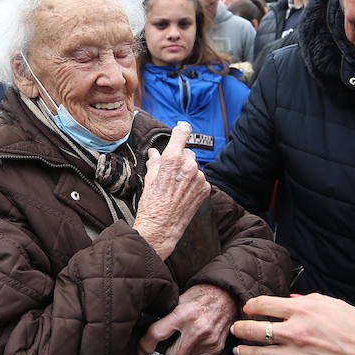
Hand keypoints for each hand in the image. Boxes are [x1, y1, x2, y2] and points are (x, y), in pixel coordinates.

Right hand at [133, 122, 208, 258]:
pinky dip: (193, 183)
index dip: (182, 128)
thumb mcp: (149, 178)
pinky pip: (199, 179)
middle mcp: (189, 166)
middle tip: (169, 172)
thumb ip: (155, 161)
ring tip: (175, 187)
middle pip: (187, 152)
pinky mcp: (205, 188)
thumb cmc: (151, 204)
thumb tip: (155, 153)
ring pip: (194, 166)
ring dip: (186, 172)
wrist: (161, 228)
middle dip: (179, 158)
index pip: (182, 133)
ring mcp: (199, 178)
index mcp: (172, 159)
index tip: (182, 126)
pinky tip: (183, 193)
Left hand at [139, 284, 235, 354]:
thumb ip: (166, 316)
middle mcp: (196, 329)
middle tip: (161, 349)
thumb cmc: (201, 295)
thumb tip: (147, 331)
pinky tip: (192, 345)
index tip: (142, 349)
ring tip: (180, 341)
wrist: (226, 295)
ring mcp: (208, 340)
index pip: (157, 334)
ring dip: (178, 354)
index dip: (145, 345)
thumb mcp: (179, 299)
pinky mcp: (216, 348)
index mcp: (183, 314)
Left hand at [230, 294, 354, 354]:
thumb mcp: (334, 304)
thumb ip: (308, 301)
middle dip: (240, 329)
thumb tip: (289, 301)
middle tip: (236, 329)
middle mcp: (295, 332)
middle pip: (254, 330)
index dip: (250, 306)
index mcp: (303, 310)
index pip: (263, 304)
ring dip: (244, 352)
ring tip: (239, 351)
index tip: (247, 308)